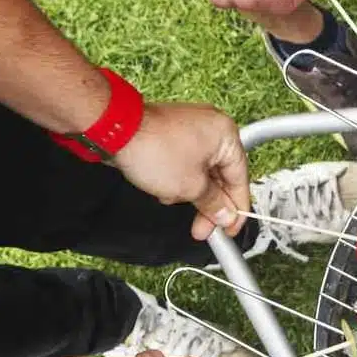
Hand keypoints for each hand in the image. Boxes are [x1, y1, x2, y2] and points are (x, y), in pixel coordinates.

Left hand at [112, 102, 251, 239]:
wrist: (116, 131)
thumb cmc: (153, 148)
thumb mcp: (190, 187)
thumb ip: (213, 204)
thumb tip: (225, 215)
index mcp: (226, 136)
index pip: (240, 179)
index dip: (237, 209)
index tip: (231, 228)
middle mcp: (212, 128)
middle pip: (221, 176)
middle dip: (210, 204)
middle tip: (204, 228)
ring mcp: (191, 129)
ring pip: (202, 171)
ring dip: (191, 192)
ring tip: (175, 200)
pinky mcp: (173, 134)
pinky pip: (186, 162)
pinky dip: (179, 179)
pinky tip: (166, 190)